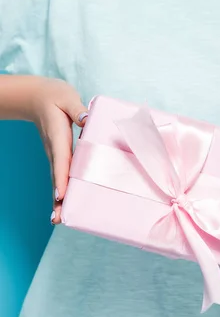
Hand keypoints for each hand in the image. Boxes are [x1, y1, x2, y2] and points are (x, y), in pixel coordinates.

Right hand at [30, 77, 87, 224]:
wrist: (36, 97)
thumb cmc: (55, 96)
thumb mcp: (67, 97)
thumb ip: (77, 109)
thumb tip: (87, 119)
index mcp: (59, 136)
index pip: (61, 160)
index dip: (61, 177)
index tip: (60, 194)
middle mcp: (55, 150)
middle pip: (57, 177)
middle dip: (58, 198)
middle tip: (58, 218)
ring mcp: (55, 155)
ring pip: (57, 179)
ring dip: (58, 199)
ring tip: (59, 219)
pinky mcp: (58, 156)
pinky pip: (60, 175)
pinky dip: (62, 190)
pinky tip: (64, 205)